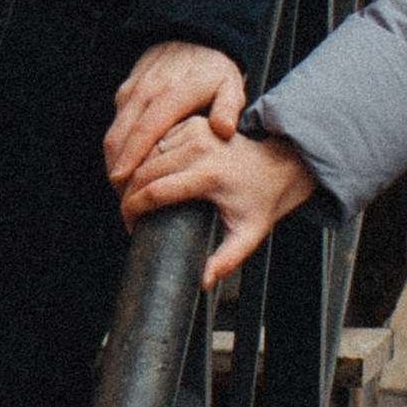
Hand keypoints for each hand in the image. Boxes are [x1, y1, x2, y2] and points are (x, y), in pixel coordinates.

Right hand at [105, 42, 246, 191]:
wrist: (191, 36)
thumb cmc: (213, 68)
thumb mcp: (231, 85)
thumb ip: (229, 108)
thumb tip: (223, 130)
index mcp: (172, 94)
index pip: (145, 130)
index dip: (132, 157)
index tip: (123, 181)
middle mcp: (146, 92)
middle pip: (120, 136)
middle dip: (117, 169)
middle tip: (125, 198)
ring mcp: (132, 91)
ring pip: (114, 132)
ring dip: (115, 161)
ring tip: (125, 189)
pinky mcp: (125, 92)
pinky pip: (116, 124)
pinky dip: (118, 148)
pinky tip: (128, 167)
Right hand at [120, 120, 316, 284]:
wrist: (280, 165)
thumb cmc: (261, 202)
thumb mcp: (247, 235)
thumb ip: (226, 261)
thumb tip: (202, 282)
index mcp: (209, 175)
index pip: (154, 191)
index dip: (133, 210)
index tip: (130, 226)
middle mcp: (200, 148)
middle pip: (144, 171)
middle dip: (127, 195)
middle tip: (127, 216)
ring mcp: (196, 131)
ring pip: (147, 154)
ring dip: (133, 174)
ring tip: (131, 198)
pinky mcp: (194, 124)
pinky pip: (158, 141)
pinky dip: (146, 158)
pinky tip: (143, 176)